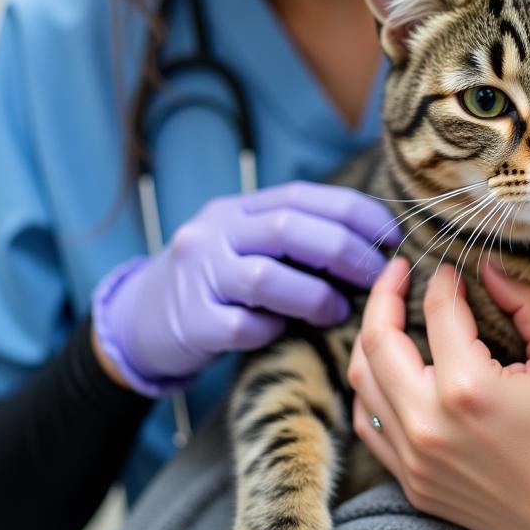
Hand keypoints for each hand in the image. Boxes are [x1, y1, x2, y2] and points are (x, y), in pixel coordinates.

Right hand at [92, 182, 396, 395]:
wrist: (137, 320)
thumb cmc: (216, 282)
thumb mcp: (247, 245)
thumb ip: (296, 238)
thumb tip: (373, 247)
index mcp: (238, 208)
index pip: (305, 196)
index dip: (355, 213)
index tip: (391, 235)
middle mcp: (216, 231)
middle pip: (290, 228)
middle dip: (345, 250)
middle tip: (376, 275)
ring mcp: (200, 276)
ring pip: (267, 277)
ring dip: (316, 295)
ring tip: (340, 310)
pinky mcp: (190, 321)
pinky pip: (242, 326)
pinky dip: (273, 329)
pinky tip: (286, 332)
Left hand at [348, 258, 529, 529]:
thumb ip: (529, 304)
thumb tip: (488, 268)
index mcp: (467, 387)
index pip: (437, 312)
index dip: (441, 280)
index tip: (449, 268)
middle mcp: (427, 423)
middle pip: (376, 341)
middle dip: (384, 296)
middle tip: (397, 273)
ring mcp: (413, 458)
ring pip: (362, 382)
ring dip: (370, 340)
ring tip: (388, 316)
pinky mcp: (411, 482)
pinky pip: (368, 425)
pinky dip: (370, 389)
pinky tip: (387, 370)